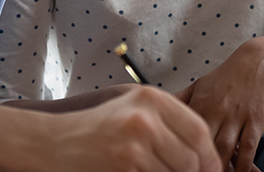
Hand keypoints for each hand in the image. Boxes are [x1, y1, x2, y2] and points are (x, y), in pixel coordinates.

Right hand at [52, 85, 219, 171]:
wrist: (52, 142)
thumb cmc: (96, 128)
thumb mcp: (133, 109)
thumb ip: (168, 122)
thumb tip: (203, 153)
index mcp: (152, 99)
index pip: (199, 131)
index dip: (210, 157)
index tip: (211, 170)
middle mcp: (145, 118)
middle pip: (191, 158)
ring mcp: (134, 144)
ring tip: (156, 171)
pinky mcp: (123, 165)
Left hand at [177, 38, 263, 171]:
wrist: (261, 59)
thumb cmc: (230, 75)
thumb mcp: (200, 84)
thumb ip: (180, 101)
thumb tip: (157, 112)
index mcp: (199, 103)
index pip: (182, 134)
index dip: (179, 152)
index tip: (176, 164)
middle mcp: (217, 110)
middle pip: (202, 146)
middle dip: (197, 164)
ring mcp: (238, 116)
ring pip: (224, 150)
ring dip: (219, 168)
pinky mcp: (257, 120)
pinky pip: (249, 148)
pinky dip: (243, 165)